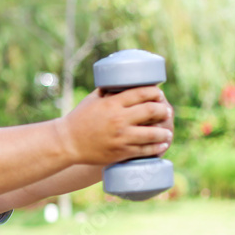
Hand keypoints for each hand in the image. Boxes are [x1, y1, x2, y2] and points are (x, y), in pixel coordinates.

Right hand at [56, 86, 173, 164]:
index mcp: (112, 103)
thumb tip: (124, 82)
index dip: (155, 92)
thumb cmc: (79, 118)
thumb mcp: (93, 99)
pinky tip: (162, 145)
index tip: (160, 93)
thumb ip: (109, 91)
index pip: (142, 93)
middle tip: (167, 112)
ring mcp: (121, 137)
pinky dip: (156, 148)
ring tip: (167, 132)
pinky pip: (144, 150)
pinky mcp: (120, 152)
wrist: (67, 142)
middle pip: (151, 111)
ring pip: (151, 133)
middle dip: (163, 110)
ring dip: (163, 132)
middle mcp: (119, 119)